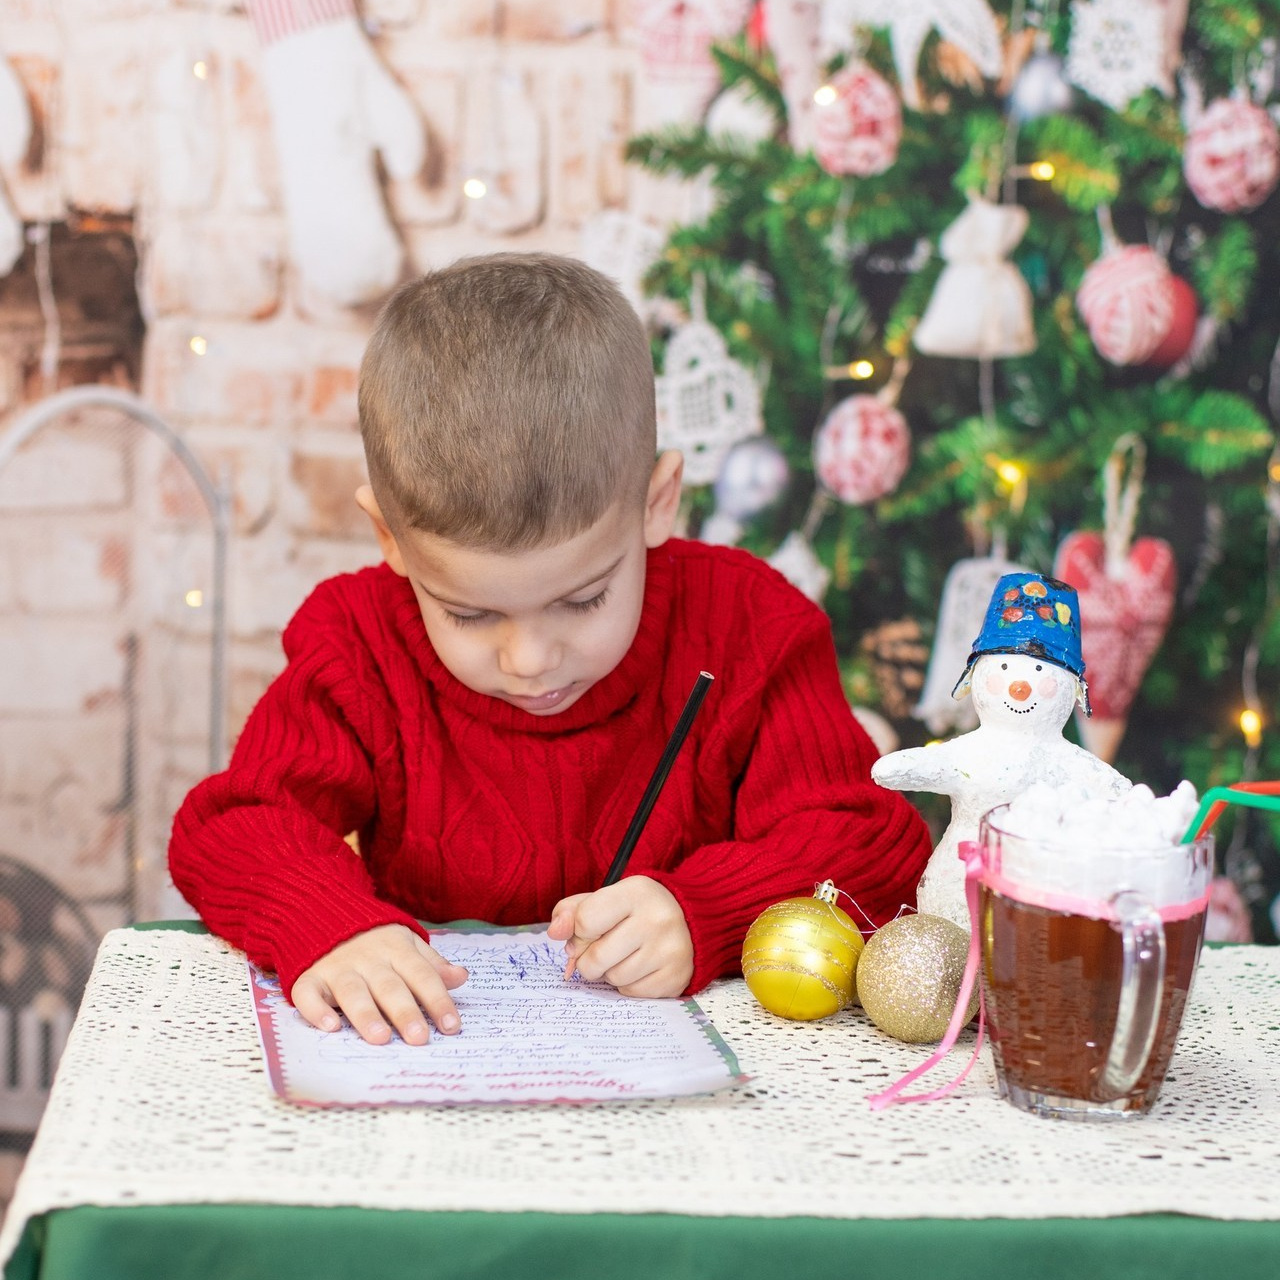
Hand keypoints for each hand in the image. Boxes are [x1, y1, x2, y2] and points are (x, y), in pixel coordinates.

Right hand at [291, 924, 467, 1045]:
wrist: (324, 914)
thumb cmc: (374, 940)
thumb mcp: (407, 943)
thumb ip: (432, 964)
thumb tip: (461, 977)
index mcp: (396, 949)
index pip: (422, 975)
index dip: (438, 1000)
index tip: (452, 1026)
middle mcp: (368, 959)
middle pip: (390, 987)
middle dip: (405, 1012)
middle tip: (419, 1038)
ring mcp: (337, 968)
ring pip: (353, 993)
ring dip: (367, 1015)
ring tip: (381, 1038)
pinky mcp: (309, 978)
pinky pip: (309, 994)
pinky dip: (317, 1010)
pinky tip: (330, 1027)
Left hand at [547, 877, 692, 997]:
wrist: (690, 920)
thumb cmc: (637, 910)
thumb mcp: (607, 898)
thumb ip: (574, 911)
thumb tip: (555, 932)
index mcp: (636, 892)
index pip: (585, 921)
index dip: (578, 932)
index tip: (587, 931)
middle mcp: (657, 919)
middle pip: (596, 958)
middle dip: (589, 959)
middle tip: (602, 949)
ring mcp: (669, 950)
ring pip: (613, 978)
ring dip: (610, 972)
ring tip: (624, 956)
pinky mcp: (676, 977)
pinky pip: (631, 992)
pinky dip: (628, 983)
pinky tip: (640, 967)